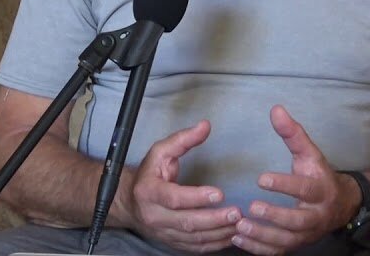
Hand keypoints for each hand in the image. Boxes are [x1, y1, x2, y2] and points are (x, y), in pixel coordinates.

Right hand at [126, 120, 241, 252]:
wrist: (129, 202)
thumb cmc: (149, 174)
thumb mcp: (160, 151)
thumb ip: (183, 139)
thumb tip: (205, 126)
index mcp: (149, 191)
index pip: (174, 198)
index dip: (196, 197)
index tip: (219, 193)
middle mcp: (154, 215)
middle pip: (186, 222)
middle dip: (214, 219)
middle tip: (236, 213)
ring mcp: (163, 232)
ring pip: (193, 238)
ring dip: (218, 233)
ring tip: (239, 224)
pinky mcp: (171, 242)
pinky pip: (194, 248)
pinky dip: (214, 245)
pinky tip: (230, 236)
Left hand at [231, 105, 359, 254]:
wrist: (341, 206)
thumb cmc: (319, 176)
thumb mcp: (309, 153)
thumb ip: (292, 133)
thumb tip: (275, 109)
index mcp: (320, 190)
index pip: (304, 188)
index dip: (284, 184)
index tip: (261, 179)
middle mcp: (316, 215)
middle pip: (298, 220)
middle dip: (275, 216)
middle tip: (250, 207)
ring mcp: (307, 234)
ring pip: (287, 240)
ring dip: (263, 236)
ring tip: (239, 226)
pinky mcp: (297, 245)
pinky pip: (278, 252)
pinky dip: (258, 249)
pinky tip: (238, 240)